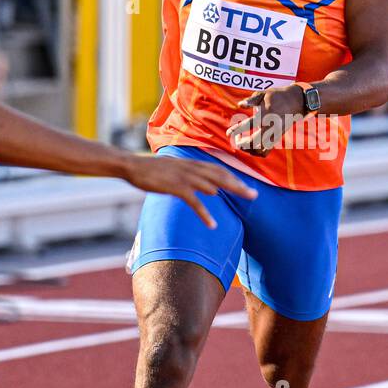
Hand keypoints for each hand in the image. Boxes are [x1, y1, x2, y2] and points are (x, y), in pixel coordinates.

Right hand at [124, 154, 254, 227]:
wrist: (132, 165)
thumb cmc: (150, 169)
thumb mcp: (172, 168)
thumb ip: (188, 175)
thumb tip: (202, 186)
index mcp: (191, 163)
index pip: (217, 169)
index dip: (233, 177)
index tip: (246, 185)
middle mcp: (191, 168)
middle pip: (221, 175)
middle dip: (239, 184)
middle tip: (255, 195)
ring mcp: (184, 177)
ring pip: (214, 184)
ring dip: (233, 191)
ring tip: (247, 201)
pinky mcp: (175, 187)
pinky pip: (194, 202)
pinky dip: (204, 213)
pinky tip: (212, 224)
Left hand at [228, 84, 306, 156]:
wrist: (296, 101)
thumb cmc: (277, 95)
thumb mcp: (264, 94)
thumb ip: (251, 100)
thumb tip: (240, 105)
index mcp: (266, 115)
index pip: (248, 125)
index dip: (236, 129)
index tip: (228, 133)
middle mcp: (271, 127)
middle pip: (253, 142)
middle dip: (241, 143)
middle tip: (236, 138)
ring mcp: (275, 134)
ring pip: (259, 150)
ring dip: (248, 149)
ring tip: (242, 141)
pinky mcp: (277, 138)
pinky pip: (265, 152)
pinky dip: (256, 152)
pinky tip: (250, 145)